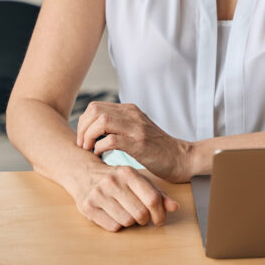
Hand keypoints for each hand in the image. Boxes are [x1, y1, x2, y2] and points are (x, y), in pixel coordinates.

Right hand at [71, 163, 179, 231]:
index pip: (152, 198)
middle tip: (141, 217)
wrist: (83, 173)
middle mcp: (112, 182)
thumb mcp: (138, 180)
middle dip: (145, 220)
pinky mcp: (87, 207)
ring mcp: (98, 194)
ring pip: (126, 222)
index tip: (160, 220)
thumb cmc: (116, 179)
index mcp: (128, 172)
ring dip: (130, 222)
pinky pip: (112, 227)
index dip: (160, 214)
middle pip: (140, 213)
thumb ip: (158, 193)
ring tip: (126, 213)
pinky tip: (113, 214)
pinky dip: (117, 225)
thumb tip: (175, 207)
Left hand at [77, 102, 195, 182]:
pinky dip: (99, 148)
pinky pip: (110, 140)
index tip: (83, 138)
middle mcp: (132, 114)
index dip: (83, 122)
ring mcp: (136, 128)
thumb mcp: (138, 130)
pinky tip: (101, 156)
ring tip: (89, 150)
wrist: (182, 158)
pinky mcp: (139, 143)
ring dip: (89, 137)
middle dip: (82, 128)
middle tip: (82, 145)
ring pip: (101, 121)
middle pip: (95, 111)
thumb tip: (94, 131)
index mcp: (130, 110)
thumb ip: (120, 126)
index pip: (96, 107)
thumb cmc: (158, 149)